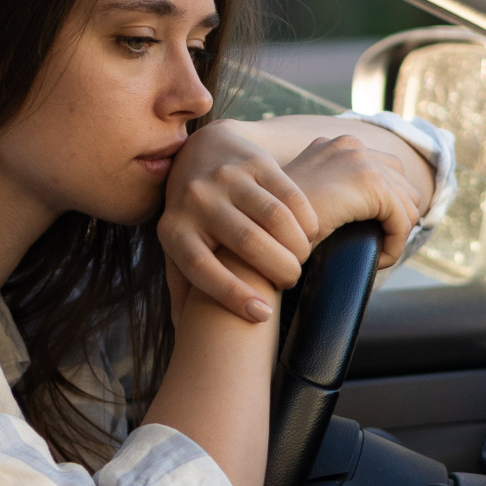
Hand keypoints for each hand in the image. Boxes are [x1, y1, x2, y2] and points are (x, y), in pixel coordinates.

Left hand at [158, 122, 319, 323]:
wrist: (201, 150)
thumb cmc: (193, 215)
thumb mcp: (178, 245)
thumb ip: (181, 286)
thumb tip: (182, 335)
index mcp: (174, 230)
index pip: (203, 269)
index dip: (234, 296)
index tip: (263, 314)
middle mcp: (196, 200)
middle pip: (247, 243)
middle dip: (279, 270)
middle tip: (289, 281)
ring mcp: (225, 177)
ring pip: (274, 218)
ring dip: (297, 246)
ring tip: (301, 258)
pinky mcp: (254, 161)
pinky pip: (290, 195)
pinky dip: (307, 220)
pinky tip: (311, 233)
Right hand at [281, 133, 425, 267]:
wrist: (261, 233)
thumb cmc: (281, 229)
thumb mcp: (311, 201)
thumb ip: (335, 193)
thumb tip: (366, 208)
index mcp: (337, 146)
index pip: (387, 173)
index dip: (386, 210)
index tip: (370, 236)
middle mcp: (350, 145)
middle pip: (403, 186)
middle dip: (395, 221)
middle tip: (375, 249)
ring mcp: (360, 159)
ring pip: (407, 204)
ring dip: (395, 234)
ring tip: (374, 256)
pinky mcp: (369, 183)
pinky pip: (402, 220)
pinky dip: (394, 245)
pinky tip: (375, 260)